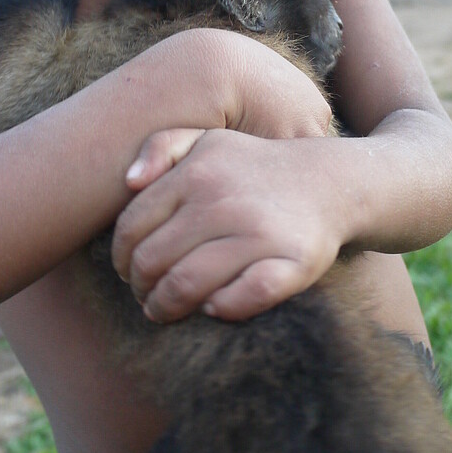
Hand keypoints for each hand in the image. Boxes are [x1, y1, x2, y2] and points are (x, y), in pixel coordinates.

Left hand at [113, 129, 344, 323]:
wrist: (330, 183)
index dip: (121, 258)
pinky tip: (213, 308)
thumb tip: (128, 181)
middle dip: (140, 288)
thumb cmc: (252, 168)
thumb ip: (160, 148)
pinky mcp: (292, 263)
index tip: (127, 271)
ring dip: (166, 307)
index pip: (133, 227)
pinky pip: (241, 299)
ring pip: (188, 285)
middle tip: (144, 297)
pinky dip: (220, 309)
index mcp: (195, 174)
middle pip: (154, 261)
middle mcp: (223, 202)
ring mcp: (259, 234)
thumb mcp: (206, 141)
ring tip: (164, 311)